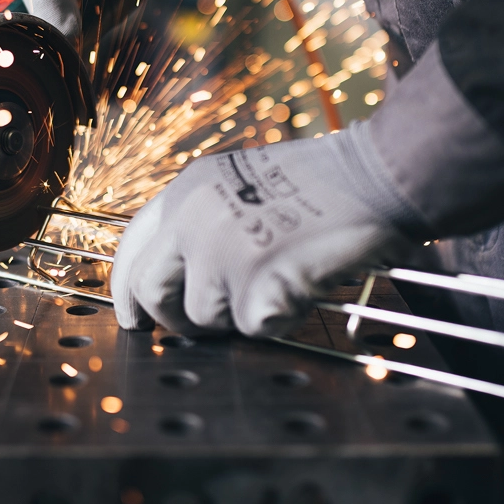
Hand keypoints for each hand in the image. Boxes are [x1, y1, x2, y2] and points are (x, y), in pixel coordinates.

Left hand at [111, 122, 417, 336]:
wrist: (375, 175)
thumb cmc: (325, 182)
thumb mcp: (242, 182)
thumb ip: (206, 223)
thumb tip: (186, 279)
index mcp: (188, 190)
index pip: (133, 246)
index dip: (127, 288)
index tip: (132, 315)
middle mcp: (193, 218)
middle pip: (150, 291)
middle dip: (172, 320)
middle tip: (199, 329)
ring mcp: (220, 250)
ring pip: (205, 316)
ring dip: (241, 315)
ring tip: (280, 281)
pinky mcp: (254, 282)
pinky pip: (254, 326)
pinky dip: (280, 318)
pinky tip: (303, 285)